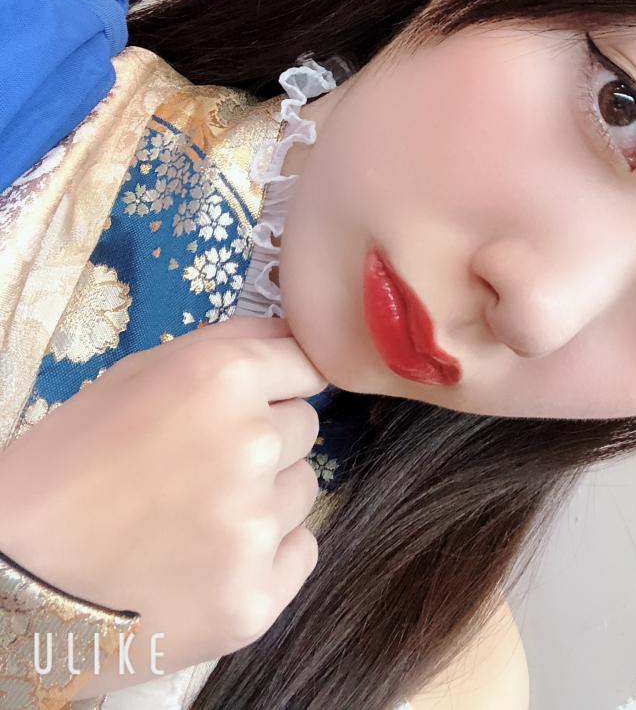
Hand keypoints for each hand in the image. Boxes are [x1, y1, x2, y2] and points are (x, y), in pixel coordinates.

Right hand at [0, 315, 328, 695]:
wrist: (13, 580)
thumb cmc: (67, 467)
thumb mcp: (135, 377)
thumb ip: (227, 345)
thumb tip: (294, 336)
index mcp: (223, 378)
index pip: (306, 365)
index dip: (277, 385)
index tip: (252, 405)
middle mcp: (252, 442)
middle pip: (304, 428)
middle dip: (265, 440)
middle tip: (199, 469)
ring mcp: (255, 526)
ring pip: (302, 491)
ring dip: (265, 498)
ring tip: (195, 518)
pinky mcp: (255, 597)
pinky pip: (299, 553)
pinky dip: (266, 556)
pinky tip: (209, 561)